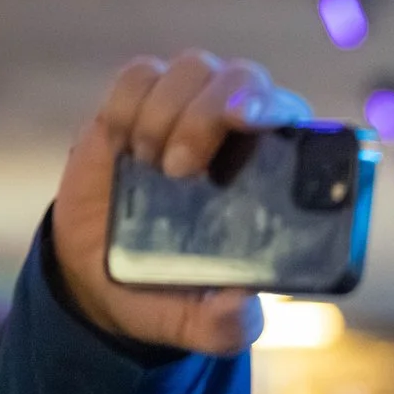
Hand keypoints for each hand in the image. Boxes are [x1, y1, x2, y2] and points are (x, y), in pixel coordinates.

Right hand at [51, 50, 310, 354]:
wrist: (102, 285)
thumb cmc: (171, 297)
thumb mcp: (202, 326)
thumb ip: (227, 325)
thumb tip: (240, 301)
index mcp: (274, 176)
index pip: (292, 118)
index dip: (275, 106)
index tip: (249, 122)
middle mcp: (237, 135)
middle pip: (244, 78)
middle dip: (212, 108)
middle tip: (181, 166)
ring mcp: (188, 114)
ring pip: (194, 68)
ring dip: (169, 110)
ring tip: (152, 166)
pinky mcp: (137, 109)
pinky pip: (139, 73)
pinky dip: (130, 99)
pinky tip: (123, 144)